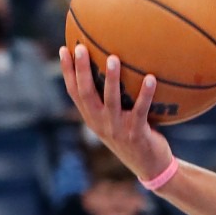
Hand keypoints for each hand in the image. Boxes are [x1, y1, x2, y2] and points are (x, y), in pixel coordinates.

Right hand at [58, 45, 172, 183]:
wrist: (150, 166)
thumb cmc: (135, 136)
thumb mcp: (117, 120)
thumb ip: (113, 100)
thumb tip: (119, 67)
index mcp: (93, 118)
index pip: (74, 92)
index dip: (68, 71)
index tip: (64, 49)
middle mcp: (100, 123)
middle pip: (86, 93)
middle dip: (81, 70)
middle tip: (82, 48)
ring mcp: (117, 128)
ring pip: (110, 100)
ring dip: (112, 78)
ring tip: (113, 58)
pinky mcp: (136, 133)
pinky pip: (140, 109)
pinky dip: (145, 93)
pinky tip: (151, 77)